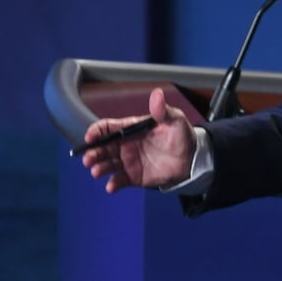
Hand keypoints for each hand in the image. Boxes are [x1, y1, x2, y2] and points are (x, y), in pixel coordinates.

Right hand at [81, 87, 196, 192]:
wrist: (192, 159)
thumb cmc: (181, 136)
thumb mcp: (175, 120)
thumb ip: (164, 110)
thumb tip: (157, 94)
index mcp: (131, 129)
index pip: (108, 128)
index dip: (96, 131)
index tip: (90, 137)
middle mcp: (126, 145)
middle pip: (102, 148)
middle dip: (93, 153)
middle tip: (89, 159)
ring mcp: (128, 162)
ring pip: (107, 165)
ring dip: (99, 168)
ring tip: (97, 171)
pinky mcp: (134, 177)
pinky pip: (120, 181)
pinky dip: (113, 184)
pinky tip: (111, 186)